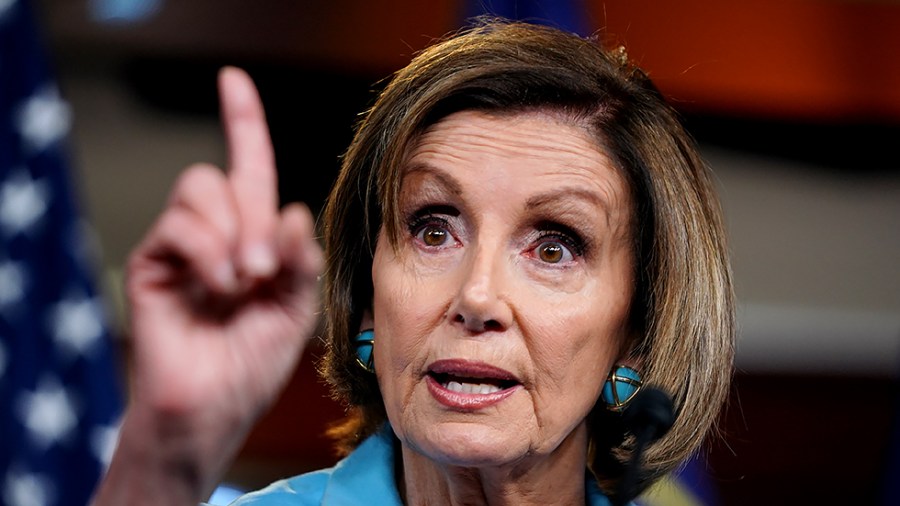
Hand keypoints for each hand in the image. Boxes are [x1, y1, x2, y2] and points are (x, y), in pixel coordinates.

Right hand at [96, 67, 322, 503]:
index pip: (248, 167)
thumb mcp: (298, 308)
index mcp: (255, 237)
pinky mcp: (153, 262)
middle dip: (252, 214)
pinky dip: (208, 251)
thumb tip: (290, 210)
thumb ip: (300, 258)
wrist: (215, 408)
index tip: (233, 79)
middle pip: (226, 176)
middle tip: (265, 270)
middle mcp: (217, 233)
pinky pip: (179, 225)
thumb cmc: (256, 362)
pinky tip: (219, 286)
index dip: (242, 122)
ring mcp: (182, 246)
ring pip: (198, 189)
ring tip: (245, 281)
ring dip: (232, 233)